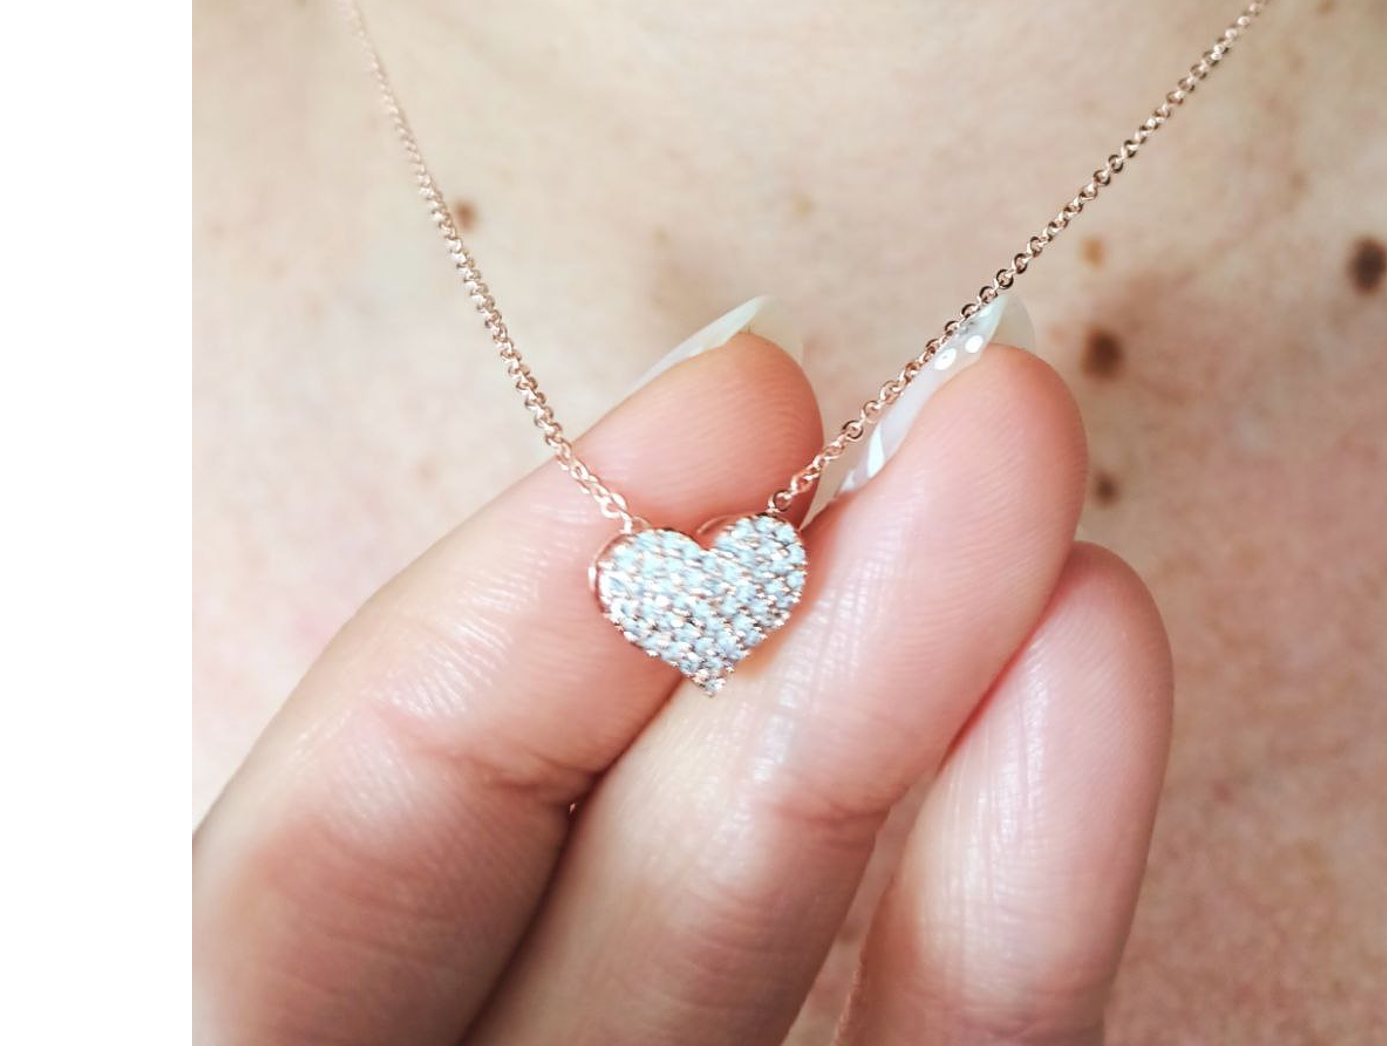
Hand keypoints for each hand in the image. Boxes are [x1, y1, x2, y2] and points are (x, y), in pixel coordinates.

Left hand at [193, 332, 1172, 1043]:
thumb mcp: (297, 1037)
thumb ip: (326, 916)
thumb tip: (614, 572)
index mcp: (294, 1042)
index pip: (383, 812)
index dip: (542, 601)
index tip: (743, 406)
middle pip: (613, 847)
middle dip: (786, 612)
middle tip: (972, 404)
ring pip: (804, 942)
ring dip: (936, 700)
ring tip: (1039, 470)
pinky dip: (1028, 896)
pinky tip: (1092, 674)